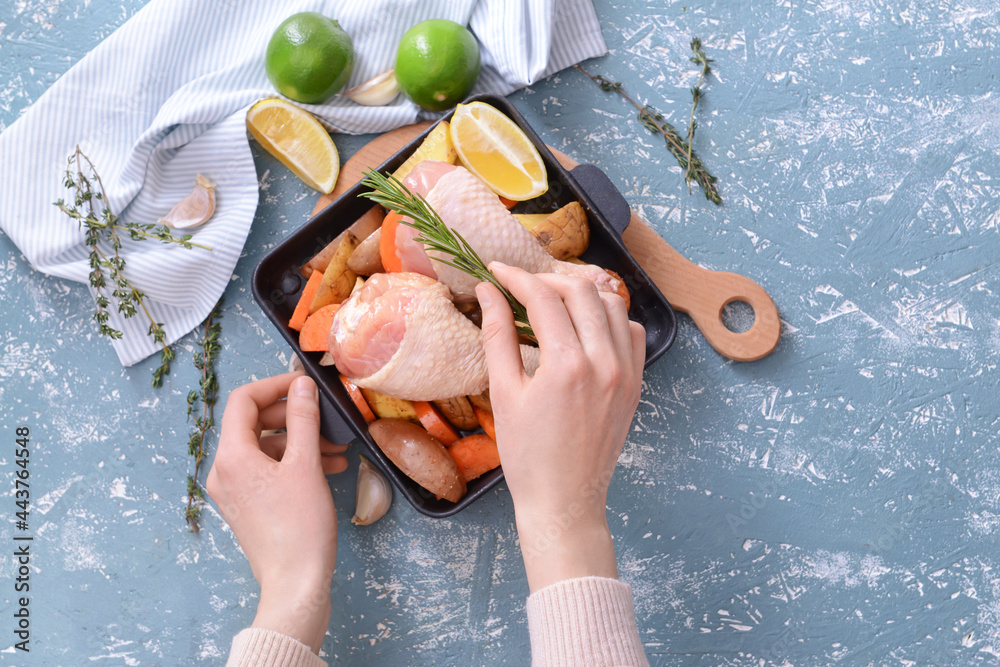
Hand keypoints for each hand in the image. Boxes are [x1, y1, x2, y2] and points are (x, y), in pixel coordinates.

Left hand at [206, 372, 348, 652]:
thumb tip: (303, 386)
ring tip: (335, 448)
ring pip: (265, 448)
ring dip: (299, 441)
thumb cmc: (299, 528)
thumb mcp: (306, 465)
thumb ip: (304, 420)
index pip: (243, 401)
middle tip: (325, 419)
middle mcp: (224, 471)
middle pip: (254, 423)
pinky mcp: (247, 505)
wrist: (295, 583)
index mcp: (231, 457)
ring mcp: (234, 490)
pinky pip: (268, 470)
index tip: (305, 384)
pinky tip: (327, 467)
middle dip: (293, 417)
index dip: (275, 386)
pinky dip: (294, 462)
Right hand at [476, 264, 644, 591]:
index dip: (515, 278)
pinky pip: (631, 332)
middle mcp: (605, 362)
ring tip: (553, 301)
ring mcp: (627, 373)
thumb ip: (498, 336)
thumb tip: (488, 292)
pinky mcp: (636, 384)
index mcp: (567, 365)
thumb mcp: (504, 393)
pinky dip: (609, 318)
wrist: (564, 501)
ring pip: (611, 305)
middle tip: (521, 286)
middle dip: (547, 279)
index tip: (496, 272)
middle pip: (581, 290)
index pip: (543, 298)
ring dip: (581, 294)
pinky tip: (585, 326)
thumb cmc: (527, 455)